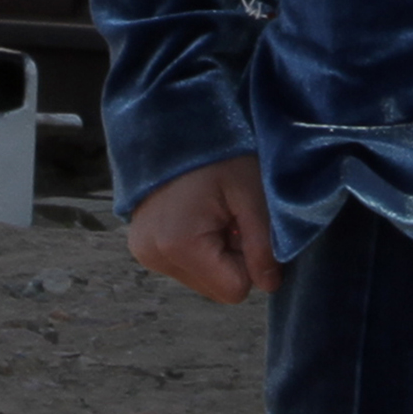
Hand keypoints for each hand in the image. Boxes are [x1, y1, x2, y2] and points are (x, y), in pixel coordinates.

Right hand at [127, 154, 280, 304]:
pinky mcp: (142, 248)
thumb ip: (264, 244)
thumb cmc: (219, 153)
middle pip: (216, 288)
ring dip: (216, 253)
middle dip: (232, 257)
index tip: (244, 223)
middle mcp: (154, 256)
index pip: (234, 290)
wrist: (175, 123)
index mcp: (178, 245)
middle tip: (230, 215)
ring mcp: (144, 253)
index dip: (250, 261)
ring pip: (202, 279)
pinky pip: (185, 266)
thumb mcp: (251, 193)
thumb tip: (270, 286)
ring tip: (213, 212)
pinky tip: (198, 216)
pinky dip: (199, 248)